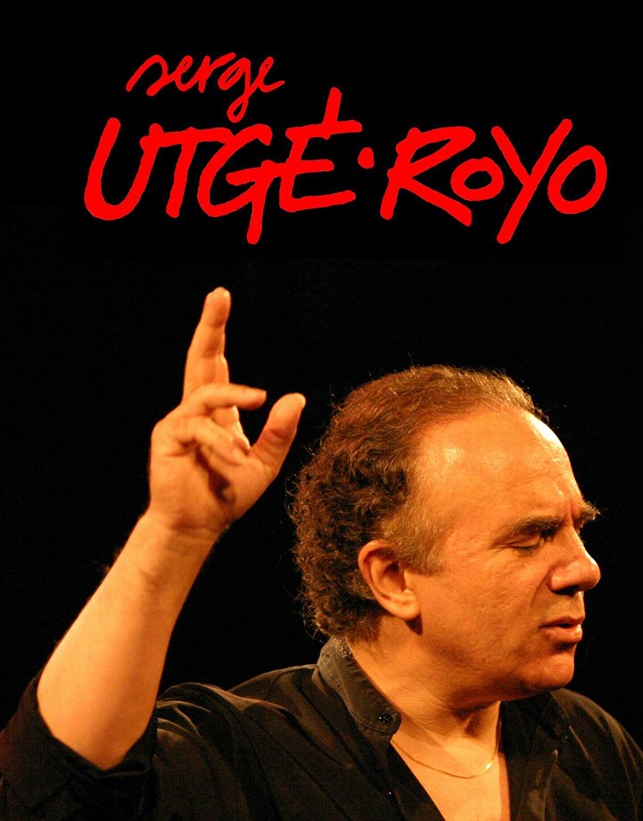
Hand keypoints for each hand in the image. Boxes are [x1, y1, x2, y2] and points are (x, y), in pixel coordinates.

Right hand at [148, 288, 304, 539]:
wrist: (198, 526)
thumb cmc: (226, 495)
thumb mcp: (264, 464)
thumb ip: (279, 433)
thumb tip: (296, 398)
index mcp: (218, 412)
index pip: (217, 364)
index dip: (217, 332)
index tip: (221, 300)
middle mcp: (196, 410)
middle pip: (201, 358)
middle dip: (210, 326)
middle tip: (219, 295)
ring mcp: (179, 421)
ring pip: (206, 392)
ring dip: (235, 395)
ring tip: (259, 400)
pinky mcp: (168, 437)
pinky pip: (198, 426)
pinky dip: (221, 441)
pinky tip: (235, 456)